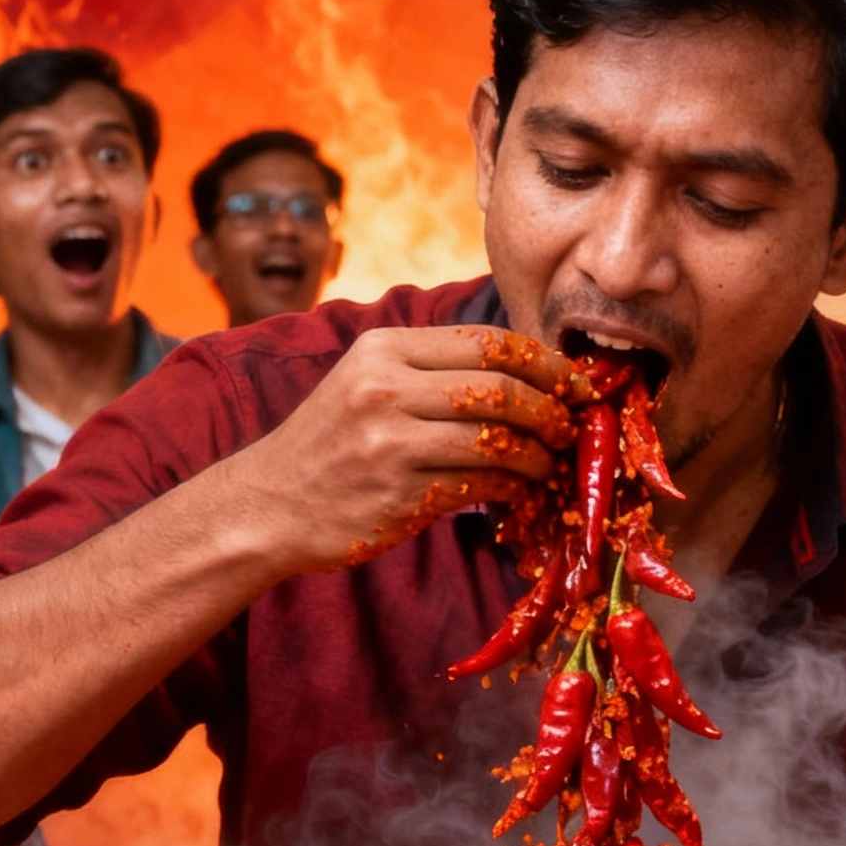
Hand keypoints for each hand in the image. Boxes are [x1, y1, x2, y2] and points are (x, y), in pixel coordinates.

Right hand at [246, 326, 579, 572]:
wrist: (271, 503)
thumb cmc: (332, 442)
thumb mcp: (369, 381)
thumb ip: (434, 370)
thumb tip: (528, 371)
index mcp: (385, 348)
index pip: (488, 342)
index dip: (545, 362)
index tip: (574, 383)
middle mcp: (386, 387)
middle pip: (500, 387)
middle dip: (550, 408)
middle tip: (568, 426)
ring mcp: (391, 440)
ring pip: (497, 437)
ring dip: (538, 453)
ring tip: (549, 462)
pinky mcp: (400, 492)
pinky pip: (481, 483)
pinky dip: (513, 485)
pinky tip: (519, 488)